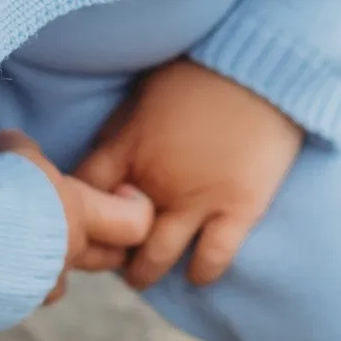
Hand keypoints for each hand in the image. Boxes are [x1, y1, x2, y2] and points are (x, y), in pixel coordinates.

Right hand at [0, 129, 153, 303]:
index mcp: (80, 215)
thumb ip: (24, 151)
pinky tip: (2, 265)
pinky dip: (22, 283)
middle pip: (110, 257)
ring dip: (57, 266)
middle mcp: (71, 253)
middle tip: (77, 219)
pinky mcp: (17, 304)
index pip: (137, 223)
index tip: (117, 192)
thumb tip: (12, 138)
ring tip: (30, 244)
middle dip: (102, 242)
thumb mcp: (17, 160)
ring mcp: (45, 283)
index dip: (135, 208)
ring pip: (65, 281)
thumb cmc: (0, 194)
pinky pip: (30, 295)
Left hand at [74, 60, 302, 290]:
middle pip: (116, 236)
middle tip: (111, 254)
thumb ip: (119, 131)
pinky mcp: (238, 209)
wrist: (260, 66)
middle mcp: (156, 182)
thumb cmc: (199, 71)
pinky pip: (212, 259)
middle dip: (108, 251)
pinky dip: (200, 273)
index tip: (86, 216)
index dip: (79, 210)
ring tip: (143, 273)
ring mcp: (197, 200)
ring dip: (144, 272)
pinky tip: (196, 274)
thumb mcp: (142, 94)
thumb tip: (99, 158)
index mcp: (129, 149)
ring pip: (157, 259)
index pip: (86, 193)